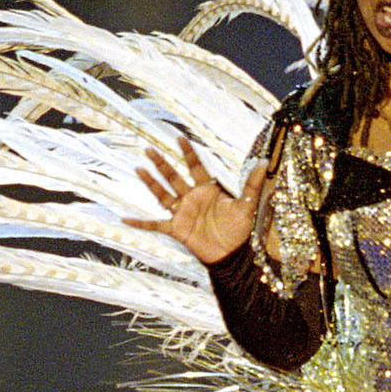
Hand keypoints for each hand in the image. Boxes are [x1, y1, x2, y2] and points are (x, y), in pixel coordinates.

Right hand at [128, 136, 267, 263]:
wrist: (232, 254)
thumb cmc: (239, 229)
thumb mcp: (247, 204)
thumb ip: (253, 184)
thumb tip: (265, 163)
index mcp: (207, 189)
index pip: (195, 166)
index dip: (188, 152)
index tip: (179, 137)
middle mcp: (191, 198)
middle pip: (173, 177)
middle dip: (162, 163)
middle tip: (149, 149)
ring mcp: (182, 212)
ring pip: (162, 194)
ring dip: (151, 183)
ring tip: (138, 168)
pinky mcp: (176, 229)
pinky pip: (155, 225)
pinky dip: (140, 223)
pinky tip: (125, 220)